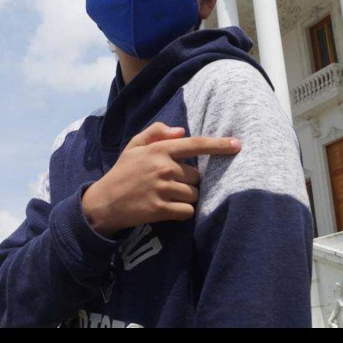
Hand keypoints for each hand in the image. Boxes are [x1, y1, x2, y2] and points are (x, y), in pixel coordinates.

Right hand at [81, 122, 240, 236]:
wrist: (104, 202)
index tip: (237, 144)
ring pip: (194, 194)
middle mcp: (164, 168)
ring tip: (167, 196)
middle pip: (197, 176)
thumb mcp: (134, 146)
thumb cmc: (123, 172)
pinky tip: (168, 208)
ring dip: (186, 197)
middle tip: (169, 183)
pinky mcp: (161, 209)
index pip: (196, 144)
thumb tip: (182, 131)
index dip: (219, 144)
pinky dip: (182, 211)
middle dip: (189, 181)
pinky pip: (187, 211)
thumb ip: (156, 133)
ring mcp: (163, 189)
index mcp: (159, 150)